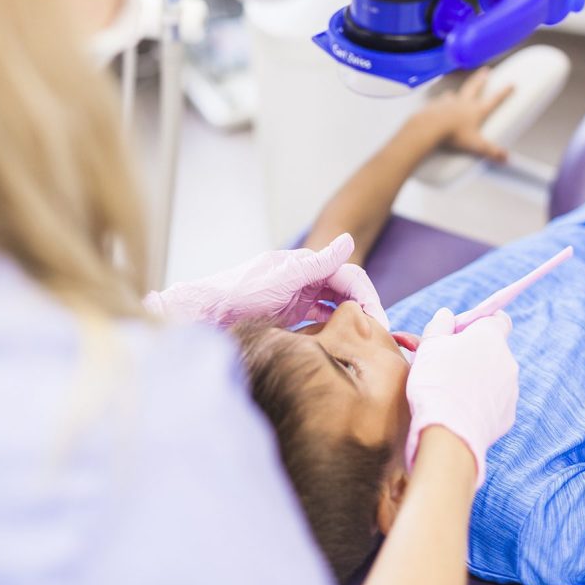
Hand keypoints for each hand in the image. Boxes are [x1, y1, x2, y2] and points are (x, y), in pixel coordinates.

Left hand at [144, 233, 388, 329]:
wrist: (205, 316)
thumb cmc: (239, 295)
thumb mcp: (281, 280)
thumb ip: (315, 264)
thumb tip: (347, 239)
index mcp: (304, 265)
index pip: (348, 276)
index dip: (368, 297)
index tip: (380, 324)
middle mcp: (302, 278)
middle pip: (344, 290)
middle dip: (363, 310)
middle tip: (378, 340)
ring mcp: (294, 296)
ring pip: (334, 305)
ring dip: (350, 320)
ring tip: (363, 345)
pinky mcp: (286, 314)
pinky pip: (318, 318)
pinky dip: (332, 328)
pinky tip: (337, 345)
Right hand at [405, 307, 518, 487]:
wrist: (448, 433)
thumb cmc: (435, 382)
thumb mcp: (429, 344)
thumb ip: (439, 324)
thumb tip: (447, 315)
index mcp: (490, 336)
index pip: (498, 318)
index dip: (479, 322)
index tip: (459, 332)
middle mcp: (507, 360)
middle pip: (493, 348)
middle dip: (474, 352)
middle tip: (448, 363)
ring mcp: (511, 389)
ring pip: (495, 375)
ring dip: (478, 377)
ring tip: (451, 390)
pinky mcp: (508, 414)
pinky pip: (494, 401)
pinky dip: (481, 401)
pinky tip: (460, 409)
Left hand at [411, 68, 511, 161]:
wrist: (430, 127)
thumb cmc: (453, 135)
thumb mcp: (475, 145)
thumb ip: (491, 151)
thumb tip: (505, 158)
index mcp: (476, 110)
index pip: (493, 100)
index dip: (503, 92)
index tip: (510, 84)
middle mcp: (463, 102)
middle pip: (474, 87)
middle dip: (481, 78)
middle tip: (485, 71)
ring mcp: (448, 102)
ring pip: (454, 94)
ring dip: (457, 92)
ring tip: (456, 92)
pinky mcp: (435, 105)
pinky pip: (439, 102)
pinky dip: (441, 102)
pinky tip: (439, 106)